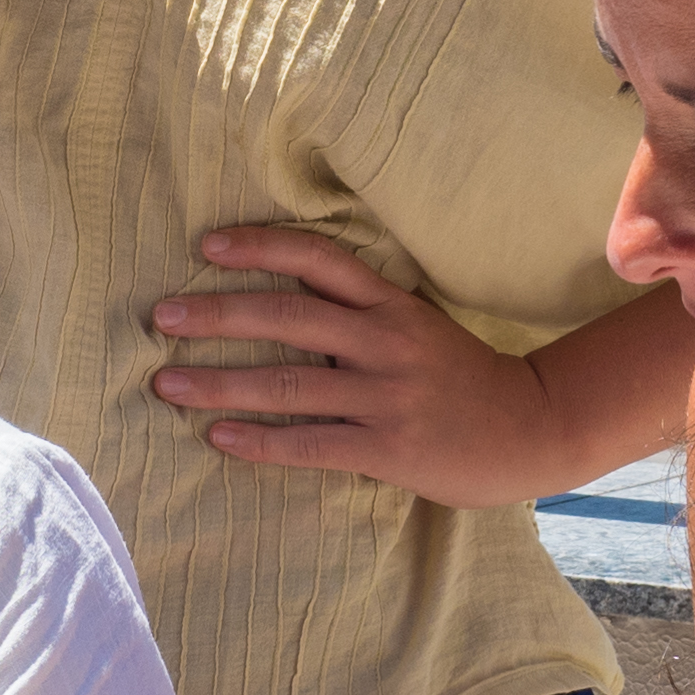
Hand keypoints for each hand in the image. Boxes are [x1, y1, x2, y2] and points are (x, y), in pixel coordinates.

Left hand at [147, 227, 577, 509]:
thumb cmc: (463, 378)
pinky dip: (260, 442)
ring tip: (166, 384)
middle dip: (217, 315)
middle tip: (161, 316)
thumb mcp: (417, 326)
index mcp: (390, 305)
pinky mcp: (390, 448)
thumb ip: (359, 313)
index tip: (205, 246)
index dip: (260, 247)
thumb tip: (280, 302)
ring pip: (290, 384)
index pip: (318, 260)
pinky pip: (311, 444)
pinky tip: (218, 439)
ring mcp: (387, 396)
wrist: (534, 427)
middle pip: (288, 317)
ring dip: (220, 385)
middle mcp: (384, 342)